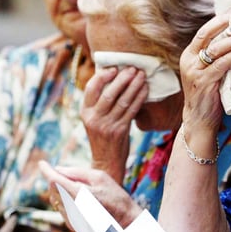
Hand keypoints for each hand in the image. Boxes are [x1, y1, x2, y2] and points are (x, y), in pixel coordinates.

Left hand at [40, 161, 141, 228]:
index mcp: (79, 194)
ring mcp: (71, 218)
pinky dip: (64, 200)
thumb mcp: (99, 177)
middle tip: (67, 174)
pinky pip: (61, 208)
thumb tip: (58, 169)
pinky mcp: (72, 225)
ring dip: (60, 190)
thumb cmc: (115, 196)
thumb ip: (77, 172)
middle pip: (53, 189)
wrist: (124, 221)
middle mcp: (72, 208)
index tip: (42, 163)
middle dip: (56, 179)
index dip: (46, 170)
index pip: (54, 180)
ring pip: (55, 199)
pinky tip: (78, 199)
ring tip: (78, 188)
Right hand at [80, 66, 147, 181]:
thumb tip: (114, 79)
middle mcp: (94, 118)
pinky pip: (132, 110)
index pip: (90, 89)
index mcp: (85, 112)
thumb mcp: (94, 120)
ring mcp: (107, 125)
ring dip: (134, 86)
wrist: (106, 163)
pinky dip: (139, 98)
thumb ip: (99, 104)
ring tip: (141, 75)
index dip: (102, 76)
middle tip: (132, 68)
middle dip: (122, 78)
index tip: (114, 68)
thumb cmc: (103, 137)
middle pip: (109, 93)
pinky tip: (145, 89)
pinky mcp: (120, 131)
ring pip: (122, 100)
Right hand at [179, 13, 230, 131]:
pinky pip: (221, 65)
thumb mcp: (212, 71)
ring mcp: (193, 71)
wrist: (199, 120)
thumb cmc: (210, 94)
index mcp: (189, 54)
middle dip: (228, 24)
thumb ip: (219, 56)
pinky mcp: (202, 82)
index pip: (205, 31)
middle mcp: (188, 60)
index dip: (221, 19)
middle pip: (207, 34)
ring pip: (215, 49)